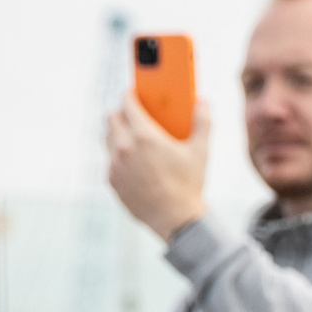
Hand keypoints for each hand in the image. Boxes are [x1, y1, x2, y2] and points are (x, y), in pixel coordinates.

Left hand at [106, 93, 209, 240]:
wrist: (176, 219)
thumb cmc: (189, 184)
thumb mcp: (201, 151)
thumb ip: (203, 122)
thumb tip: (204, 101)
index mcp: (145, 136)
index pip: (127, 104)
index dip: (130, 95)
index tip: (133, 93)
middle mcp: (124, 147)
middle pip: (111, 118)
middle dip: (121, 113)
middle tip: (133, 115)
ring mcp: (115, 164)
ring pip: (107, 138)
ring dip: (117, 133)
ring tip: (132, 137)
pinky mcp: (111, 179)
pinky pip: (110, 159)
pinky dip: (119, 155)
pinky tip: (134, 161)